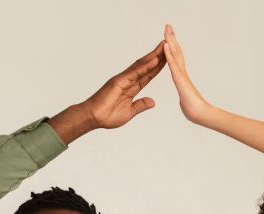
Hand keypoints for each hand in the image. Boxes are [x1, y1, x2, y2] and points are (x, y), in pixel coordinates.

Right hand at [49, 42, 165, 143]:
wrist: (94, 118)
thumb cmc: (108, 116)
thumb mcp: (130, 112)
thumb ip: (141, 105)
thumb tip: (153, 102)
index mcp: (131, 88)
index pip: (148, 75)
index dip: (158, 67)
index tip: (168, 59)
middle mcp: (128, 80)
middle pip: (146, 66)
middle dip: (158, 56)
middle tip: (168, 45)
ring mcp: (123, 79)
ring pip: (142, 65)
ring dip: (153, 56)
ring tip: (164, 46)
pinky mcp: (119, 81)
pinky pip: (135, 72)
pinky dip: (145, 66)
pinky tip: (154, 60)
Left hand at [163, 23, 211, 123]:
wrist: (201, 115)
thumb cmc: (194, 111)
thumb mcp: (186, 101)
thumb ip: (185, 96)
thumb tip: (185, 97)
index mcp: (181, 78)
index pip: (175, 60)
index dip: (172, 48)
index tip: (168, 38)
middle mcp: (182, 73)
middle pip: (176, 52)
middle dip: (171, 39)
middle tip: (168, 26)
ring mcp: (181, 75)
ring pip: (174, 55)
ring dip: (170, 41)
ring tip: (166, 29)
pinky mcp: (180, 79)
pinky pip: (173, 64)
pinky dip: (169, 54)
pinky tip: (165, 44)